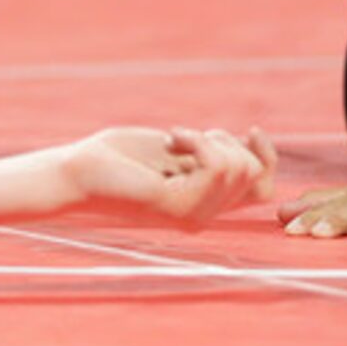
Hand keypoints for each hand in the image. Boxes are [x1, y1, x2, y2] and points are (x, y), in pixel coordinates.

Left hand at [69, 126, 277, 227]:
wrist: (79, 171)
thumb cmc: (119, 157)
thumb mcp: (176, 149)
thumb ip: (211, 153)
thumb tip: (251, 144)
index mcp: (205, 202)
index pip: (263, 190)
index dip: (267, 158)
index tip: (251, 131)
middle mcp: (204, 215)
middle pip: (254, 174)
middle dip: (225, 141)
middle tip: (181, 138)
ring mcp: (193, 214)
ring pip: (239, 169)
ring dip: (207, 139)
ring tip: (171, 140)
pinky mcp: (179, 207)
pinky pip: (216, 167)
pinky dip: (197, 141)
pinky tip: (168, 140)